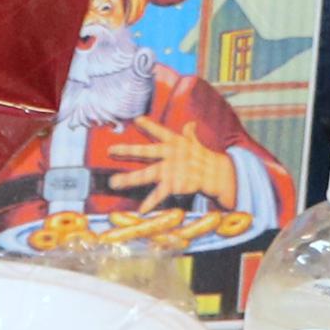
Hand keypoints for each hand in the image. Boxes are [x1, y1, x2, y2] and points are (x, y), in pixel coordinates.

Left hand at [104, 114, 240, 211]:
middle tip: (110, 150)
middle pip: (146, 151)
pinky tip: (141, 209)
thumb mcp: (196, 144)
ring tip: (113, 183)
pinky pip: (160, 194)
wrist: (219, 175)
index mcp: (175, 143)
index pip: (160, 131)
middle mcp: (170, 155)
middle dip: (127, 151)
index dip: (149, 125)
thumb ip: (190, 134)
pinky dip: (150, 202)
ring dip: (129, 179)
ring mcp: (172, 171)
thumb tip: (191, 124)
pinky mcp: (175, 185)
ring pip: (147, 174)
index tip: (136, 119)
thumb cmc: (204, 158)